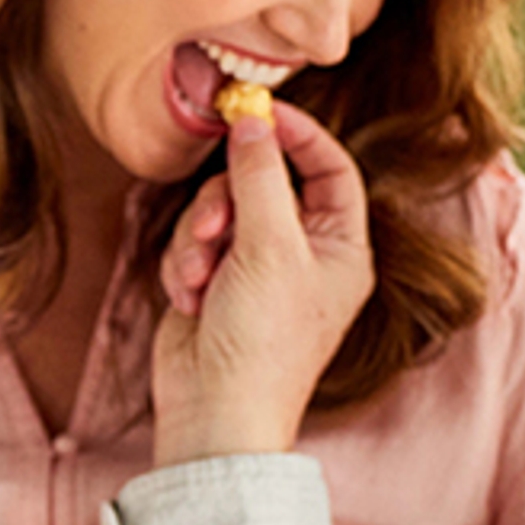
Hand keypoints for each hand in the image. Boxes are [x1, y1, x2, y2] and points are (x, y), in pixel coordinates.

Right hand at [151, 101, 375, 465]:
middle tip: (215, 228)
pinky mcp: (212, 283)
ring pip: (218, 210)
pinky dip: (184, 266)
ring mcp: (254, 269)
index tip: (258, 112)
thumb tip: (254, 120)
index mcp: (340, 247)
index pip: (331, 169)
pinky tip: (189, 300)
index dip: (298, 136)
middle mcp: (301, 254)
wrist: (214, 412)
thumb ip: (261, 175)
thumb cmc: (262, 341)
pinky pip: (191, 243)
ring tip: (199, 276)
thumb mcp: (269, 246)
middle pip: (262, 183)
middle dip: (227, 203)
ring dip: (199, 238)